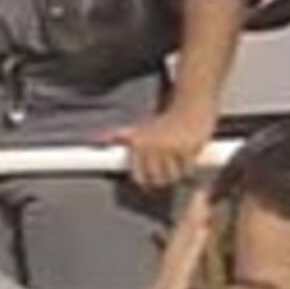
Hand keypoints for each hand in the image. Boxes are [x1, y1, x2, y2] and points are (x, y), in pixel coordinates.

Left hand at [96, 103, 217, 189]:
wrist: (189, 104)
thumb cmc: (163, 120)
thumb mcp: (140, 127)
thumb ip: (120, 135)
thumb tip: (100, 138)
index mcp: (139, 144)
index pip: (139, 176)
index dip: (145, 183)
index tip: (150, 185)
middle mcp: (153, 146)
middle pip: (157, 179)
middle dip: (162, 182)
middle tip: (166, 178)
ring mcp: (171, 148)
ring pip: (173, 176)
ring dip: (176, 176)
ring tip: (177, 170)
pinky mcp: (188, 149)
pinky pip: (188, 170)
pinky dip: (189, 169)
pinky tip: (187, 161)